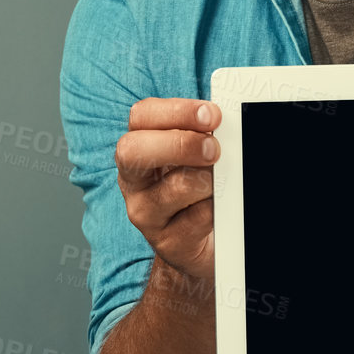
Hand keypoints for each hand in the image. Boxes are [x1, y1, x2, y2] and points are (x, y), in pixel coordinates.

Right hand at [114, 99, 221, 282]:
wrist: (196, 242)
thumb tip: (221, 120)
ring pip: (176, 187)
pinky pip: (199, 217)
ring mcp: (145, 212)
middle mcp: (132, 179)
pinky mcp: (166, 242)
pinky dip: (217, 207)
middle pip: (134, 150)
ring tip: (221, 181)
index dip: (177, 111)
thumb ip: (199, 135)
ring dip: (209, 179)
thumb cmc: (194, 189)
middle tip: (214, 149)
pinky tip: (219, 206)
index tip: (212, 115)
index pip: (142, 116)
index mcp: (138, 147)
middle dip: (181, 144)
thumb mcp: (191, 156)